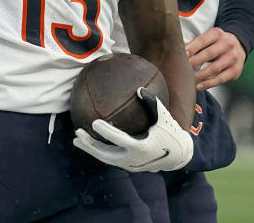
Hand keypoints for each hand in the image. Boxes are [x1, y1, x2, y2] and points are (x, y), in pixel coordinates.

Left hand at [73, 88, 192, 172]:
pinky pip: (109, 158)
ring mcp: (129, 165)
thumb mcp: (165, 118)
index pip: (119, 140)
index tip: (94, 122)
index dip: (106, 131)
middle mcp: (133, 159)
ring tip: (76, 140)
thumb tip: (139, 88)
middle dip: (90, 144)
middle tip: (77, 132)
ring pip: (105, 158)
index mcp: (141, 147)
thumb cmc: (170, 133)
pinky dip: (98, 151)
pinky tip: (89, 141)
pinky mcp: (128, 166)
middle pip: (106, 154)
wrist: (177, 156)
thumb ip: (153, 103)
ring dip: (90, 149)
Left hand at [186, 27, 245, 90]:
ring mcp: (233, 58)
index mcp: (217, 34)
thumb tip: (178, 51)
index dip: (191, 48)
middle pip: (208, 54)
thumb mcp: (208, 38)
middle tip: (182, 69)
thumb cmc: (216, 44)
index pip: (202, 41)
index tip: (181, 55)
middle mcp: (227, 44)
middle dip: (194, 62)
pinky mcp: (235, 70)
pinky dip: (208, 84)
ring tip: (189, 80)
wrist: (238, 47)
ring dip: (200, 75)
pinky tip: (198, 86)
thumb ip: (194, 44)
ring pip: (214, 68)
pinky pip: (220, 79)